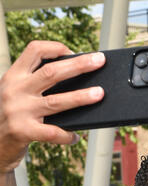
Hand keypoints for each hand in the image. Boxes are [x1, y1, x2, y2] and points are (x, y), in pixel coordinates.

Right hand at [0, 41, 104, 172]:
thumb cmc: (10, 116)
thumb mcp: (16, 93)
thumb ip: (36, 84)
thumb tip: (76, 80)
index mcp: (14, 76)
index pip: (34, 50)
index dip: (55, 48)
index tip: (73, 52)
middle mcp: (15, 90)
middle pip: (51, 72)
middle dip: (78, 65)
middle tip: (99, 61)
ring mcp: (19, 111)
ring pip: (56, 101)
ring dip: (81, 97)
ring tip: (99, 94)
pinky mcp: (23, 131)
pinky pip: (53, 132)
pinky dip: (67, 135)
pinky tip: (76, 137)